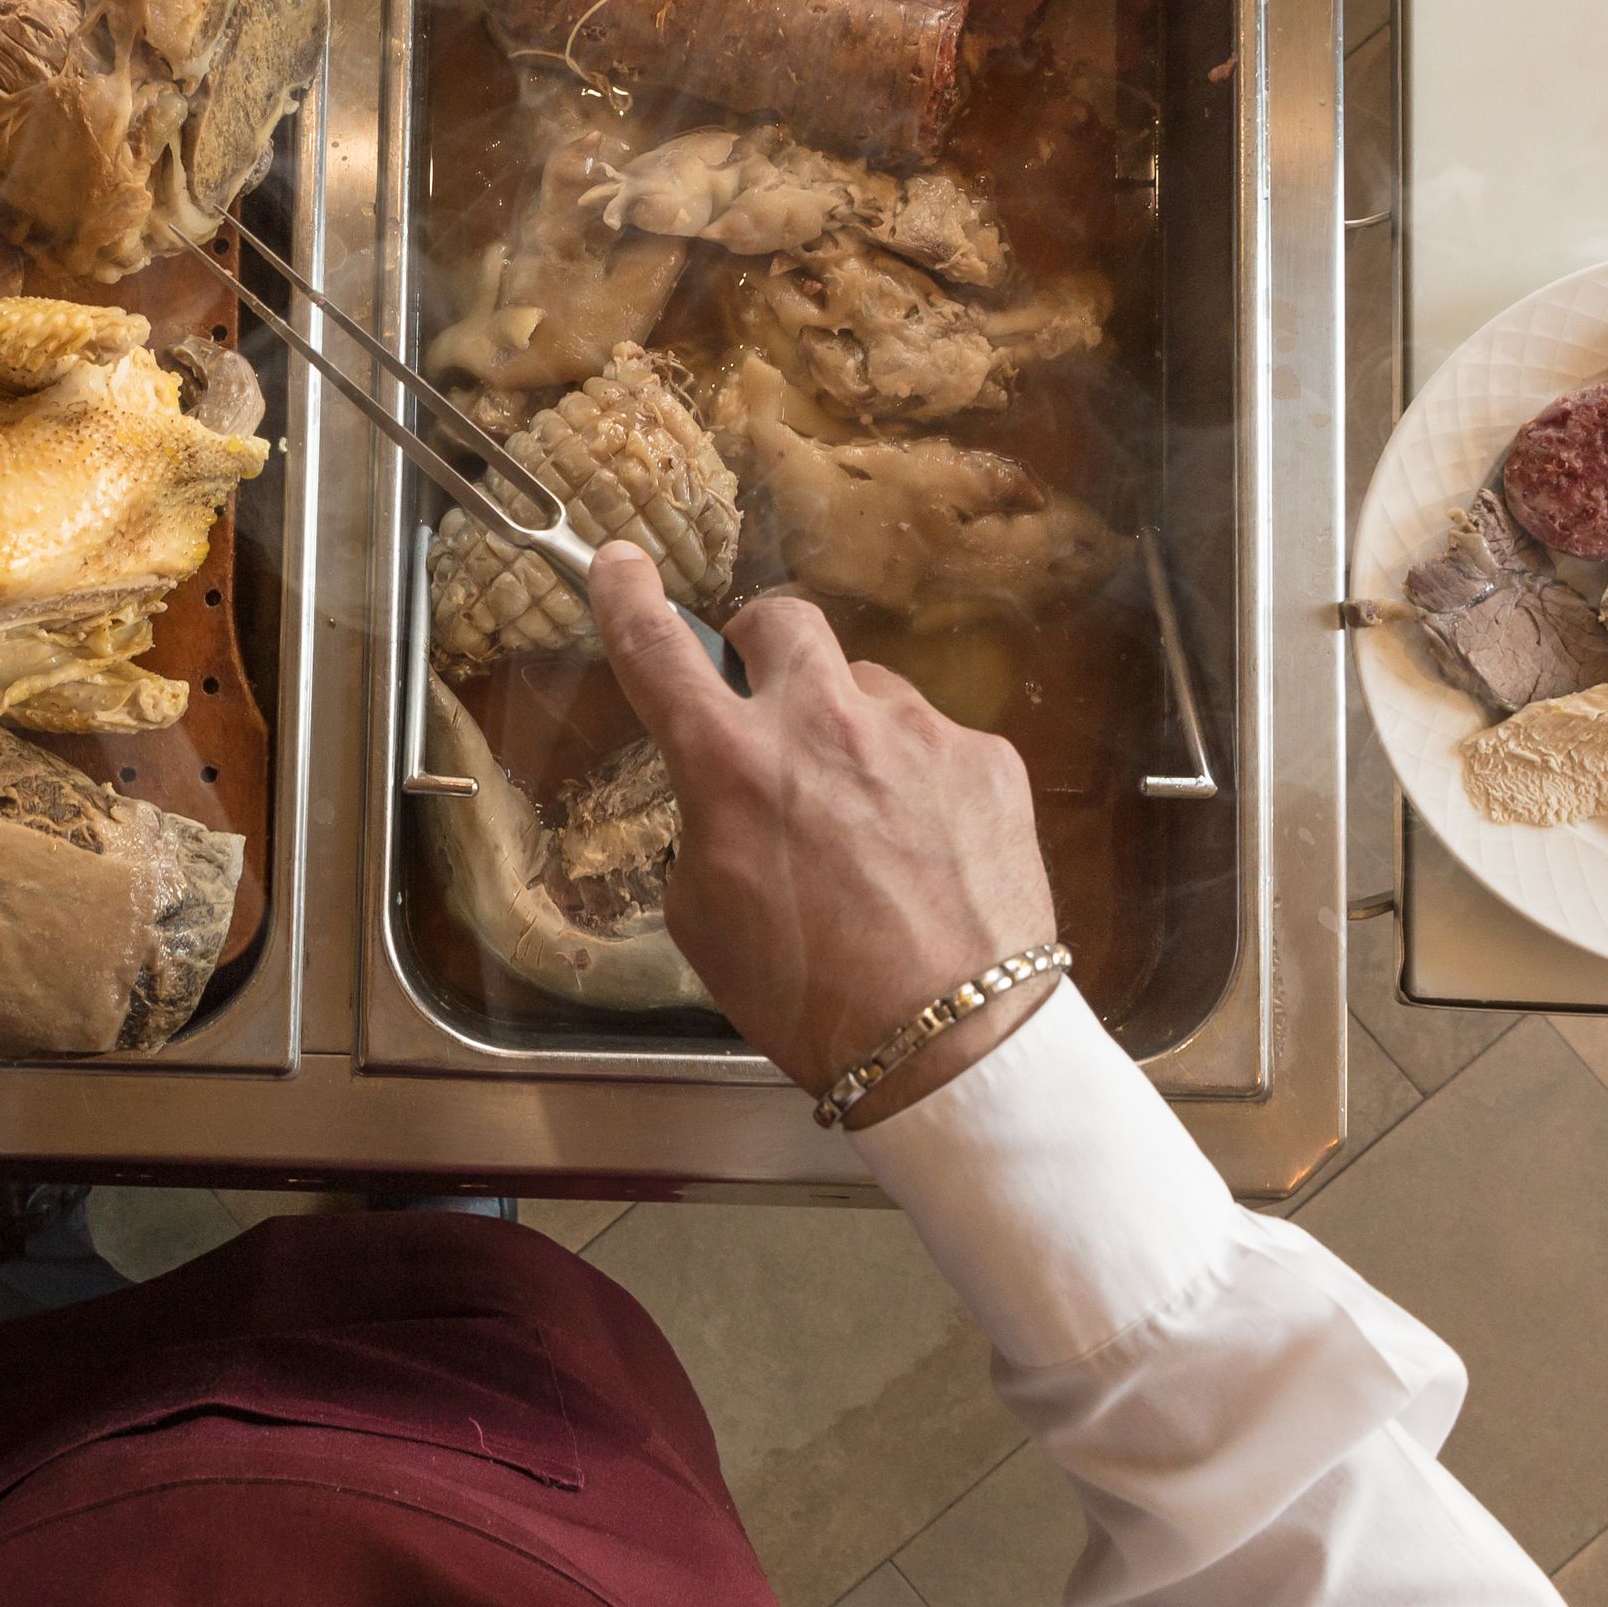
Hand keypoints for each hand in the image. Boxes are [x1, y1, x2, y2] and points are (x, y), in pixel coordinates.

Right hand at [590, 544, 1063, 1125]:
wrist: (949, 1042)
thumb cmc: (812, 999)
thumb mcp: (703, 919)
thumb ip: (706, 827)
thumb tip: (728, 798)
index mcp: (731, 764)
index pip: (658, 649)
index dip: (629, 597)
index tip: (621, 565)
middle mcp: (822, 723)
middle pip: (781, 621)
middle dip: (762, 646)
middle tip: (765, 699)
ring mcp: (914, 732)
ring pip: (866, 689)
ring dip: (852, 731)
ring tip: (867, 822)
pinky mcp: (985, 758)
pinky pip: (934, 742)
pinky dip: (919, 781)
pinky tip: (926, 849)